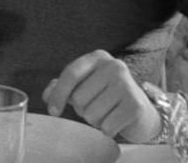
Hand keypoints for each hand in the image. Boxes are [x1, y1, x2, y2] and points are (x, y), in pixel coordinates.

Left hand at [43, 49, 161, 142]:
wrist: (140, 112)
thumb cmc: (107, 97)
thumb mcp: (84, 87)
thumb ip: (63, 87)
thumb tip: (47, 94)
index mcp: (98, 57)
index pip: (71, 73)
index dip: (58, 94)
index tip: (53, 110)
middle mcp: (113, 66)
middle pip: (79, 98)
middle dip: (83, 109)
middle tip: (98, 106)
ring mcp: (126, 84)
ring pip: (91, 114)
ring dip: (96, 120)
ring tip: (108, 113)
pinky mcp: (135, 104)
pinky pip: (106, 126)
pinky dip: (108, 129)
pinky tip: (117, 121)